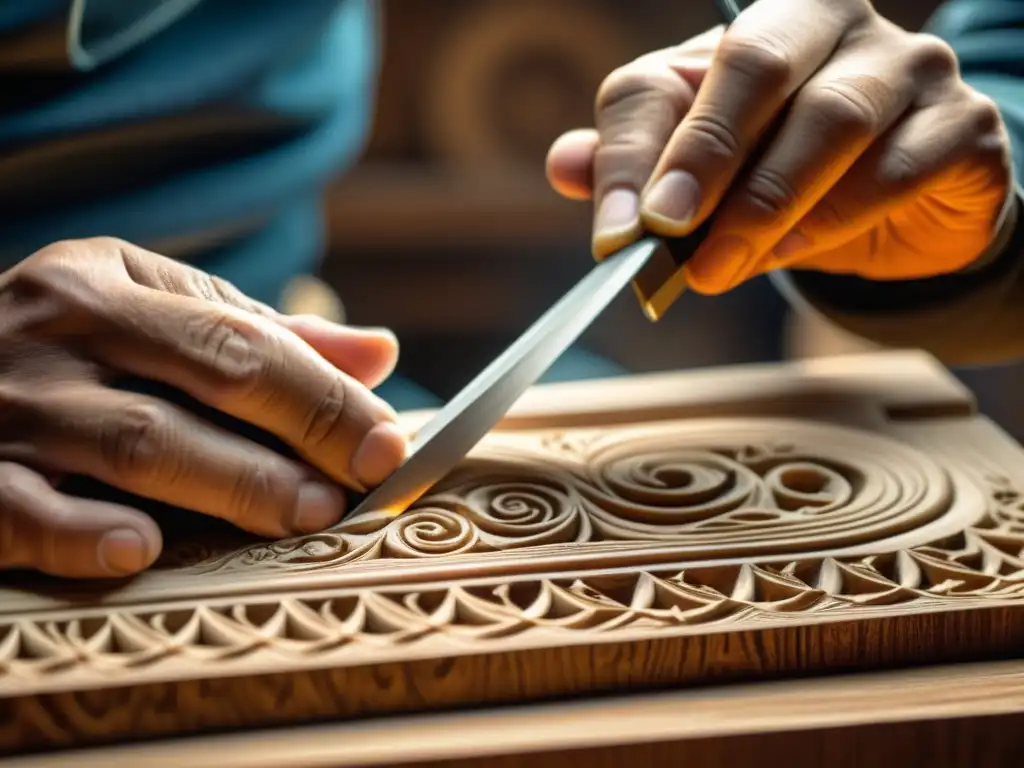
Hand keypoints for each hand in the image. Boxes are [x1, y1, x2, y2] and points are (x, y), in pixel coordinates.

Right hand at [0, 238, 406, 577]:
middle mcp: (58, 325)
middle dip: (299, 430)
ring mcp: (4, 401)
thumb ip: (257, 338)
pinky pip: (23, 508)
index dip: (324, 392)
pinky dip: (82, 532)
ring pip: (138, 441)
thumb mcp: (146, 317)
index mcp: (110, 280)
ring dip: (232, 483)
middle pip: (207, 373)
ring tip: (304, 514)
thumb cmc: (66, 353)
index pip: (242, 334)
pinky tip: (141, 548)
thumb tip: (378, 354)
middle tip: (362, 481)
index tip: (387, 441)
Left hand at [546, 0, 1012, 292]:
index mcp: (752, 28)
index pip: (668, 77)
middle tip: (668, 236)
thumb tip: (562, 165)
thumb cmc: (786, 175)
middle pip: (757, 63)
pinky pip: (894, 170)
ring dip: (764, 206)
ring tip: (722, 267)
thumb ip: (638, 166)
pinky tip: (800, 251)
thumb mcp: (704, 174)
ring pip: (830, 120)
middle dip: (703, 158)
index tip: (618, 236)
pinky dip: (835, 219)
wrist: (902, 204)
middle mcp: (836, 26)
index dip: (632, 155)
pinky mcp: (962, 127)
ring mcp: (910, 67)